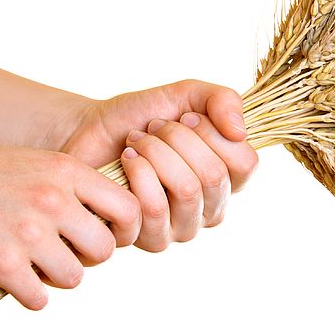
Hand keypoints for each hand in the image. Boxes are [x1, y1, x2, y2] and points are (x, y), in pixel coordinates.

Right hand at [0, 137, 140, 309]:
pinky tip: (14, 280)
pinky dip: (29, 295)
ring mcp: (29, 233)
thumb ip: (69, 187)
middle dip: (87, 257)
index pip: (128, 208)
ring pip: (75, 278)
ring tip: (35, 266)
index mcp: (65, 171)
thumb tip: (102, 222)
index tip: (99, 232)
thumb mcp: (31, 162)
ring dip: (57, 278)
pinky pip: (39, 298)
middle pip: (105, 249)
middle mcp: (54, 200)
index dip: (120, 228)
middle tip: (63, 252)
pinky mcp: (2, 264)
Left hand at [57, 80, 257, 250]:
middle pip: (214, 176)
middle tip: (153, 127)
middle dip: (178, 139)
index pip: (245, 164)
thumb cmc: (141, 116)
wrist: (89, 131)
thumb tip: (240, 132)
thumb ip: (222, 100)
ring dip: (155, 153)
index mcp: (228, 178)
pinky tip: (125, 162)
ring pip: (186, 191)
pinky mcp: (150, 240)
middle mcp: (210, 209)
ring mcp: (181, 228)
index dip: (215, 134)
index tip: (186, 117)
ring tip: (135, 141)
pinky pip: (154, 209)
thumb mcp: (187, 95)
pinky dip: (137, 173)